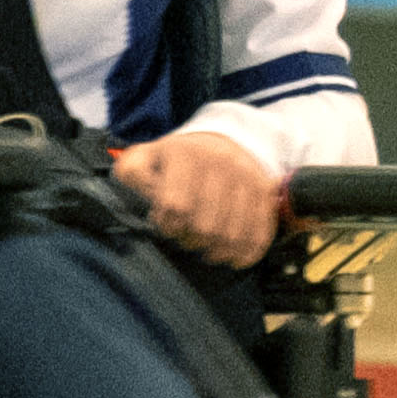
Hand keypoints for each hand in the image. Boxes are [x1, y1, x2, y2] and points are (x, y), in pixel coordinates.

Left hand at [114, 128, 286, 263]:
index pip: (177, 206)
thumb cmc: (177, 161)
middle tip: (186, 235)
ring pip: (233, 234)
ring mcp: (246, 176)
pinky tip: (233, 256)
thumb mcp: (145, 158)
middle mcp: (220, 161)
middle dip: (191, 239)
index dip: (168, 225)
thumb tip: (144, 196)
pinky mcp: (264, 191)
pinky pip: (260, 232)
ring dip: (216, 250)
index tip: (166, 224)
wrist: (222, 141)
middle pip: (206, 226)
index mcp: (185, 153)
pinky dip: (246, 253)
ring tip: (206, 247)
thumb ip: (132, 175)